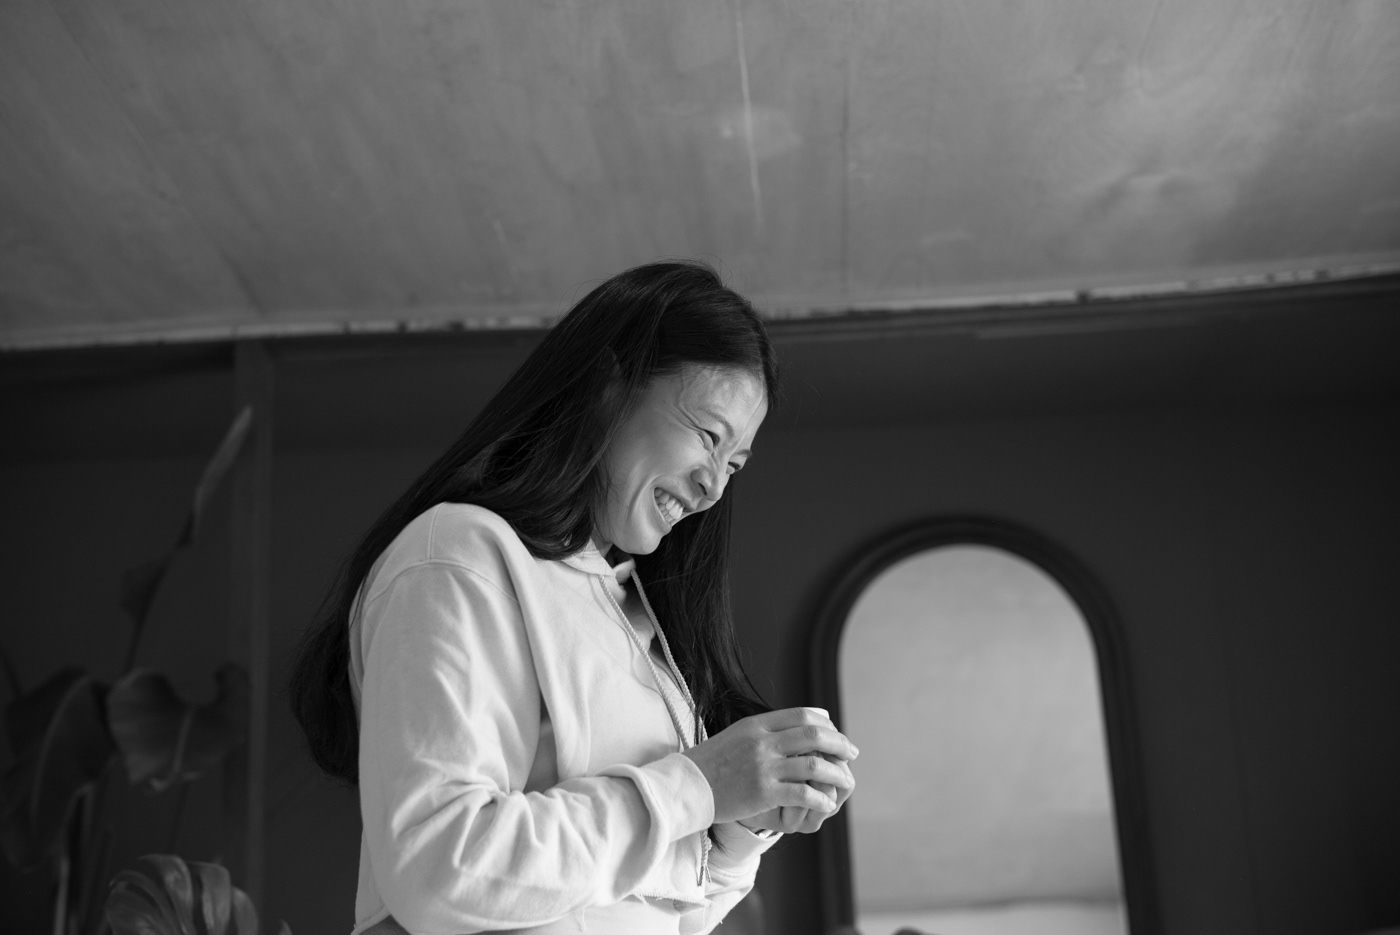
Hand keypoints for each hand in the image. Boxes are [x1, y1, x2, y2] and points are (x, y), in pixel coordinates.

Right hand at [682, 707, 857, 824]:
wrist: (686, 786)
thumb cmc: (713, 762)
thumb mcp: (739, 734)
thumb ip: (770, 726)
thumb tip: (809, 717)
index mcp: (757, 724)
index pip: (803, 716)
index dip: (826, 724)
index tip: (837, 735)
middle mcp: (762, 742)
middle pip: (814, 736)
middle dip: (839, 744)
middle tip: (852, 754)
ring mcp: (763, 767)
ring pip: (814, 765)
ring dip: (836, 773)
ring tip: (846, 781)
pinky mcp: (763, 793)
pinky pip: (803, 794)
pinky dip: (820, 798)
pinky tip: (827, 803)